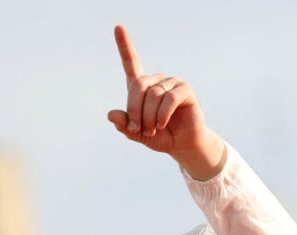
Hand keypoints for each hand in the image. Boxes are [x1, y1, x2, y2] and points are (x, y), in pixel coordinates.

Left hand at [107, 25, 225, 180]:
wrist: (183, 145)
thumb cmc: (161, 137)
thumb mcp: (138, 134)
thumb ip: (125, 126)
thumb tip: (111, 115)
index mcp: (143, 88)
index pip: (132, 62)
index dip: (124, 45)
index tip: (118, 27)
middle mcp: (157, 81)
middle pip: (139, 85)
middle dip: (135, 110)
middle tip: (137, 129)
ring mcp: (172, 83)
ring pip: (153, 95)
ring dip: (149, 117)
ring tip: (152, 131)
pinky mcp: (185, 90)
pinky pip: (169, 99)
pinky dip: (162, 115)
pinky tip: (162, 125)